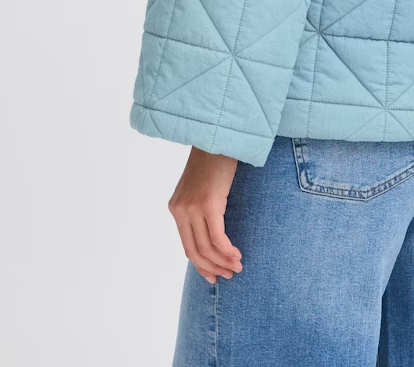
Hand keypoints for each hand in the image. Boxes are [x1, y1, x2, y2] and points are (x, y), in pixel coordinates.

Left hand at [168, 147, 243, 283]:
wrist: (218, 137)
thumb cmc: (215, 160)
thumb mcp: (201, 187)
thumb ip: (200, 207)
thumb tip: (213, 232)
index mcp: (176, 207)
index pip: (187, 245)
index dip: (201, 264)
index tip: (214, 275)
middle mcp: (180, 210)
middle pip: (194, 252)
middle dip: (212, 268)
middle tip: (228, 275)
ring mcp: (193, 208)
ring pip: (207, 248)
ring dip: (223, 262)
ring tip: (237, 267)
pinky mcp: (209, 205)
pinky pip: (218, 238)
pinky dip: (228, 251)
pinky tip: (237, 255)